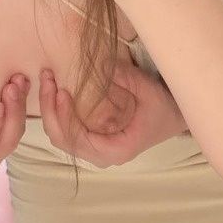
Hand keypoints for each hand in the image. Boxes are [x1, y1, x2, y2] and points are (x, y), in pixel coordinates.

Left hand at [39, 60, 186, 167]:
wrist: (174, 117)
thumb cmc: (163, 107)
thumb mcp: (147, 90)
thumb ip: (123, 78)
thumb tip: (98, 65)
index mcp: (115, 150)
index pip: (77, 139)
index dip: (64, 117)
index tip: (62, 91)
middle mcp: (102, 156)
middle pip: (62, 139)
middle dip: (49, 110)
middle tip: (48, 80)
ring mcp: (95, 151)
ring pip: (61, 137)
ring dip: (50, 111)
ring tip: (49, 82)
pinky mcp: (92, 142)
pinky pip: (67, 132)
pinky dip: (57, 114)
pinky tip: (55, 92)